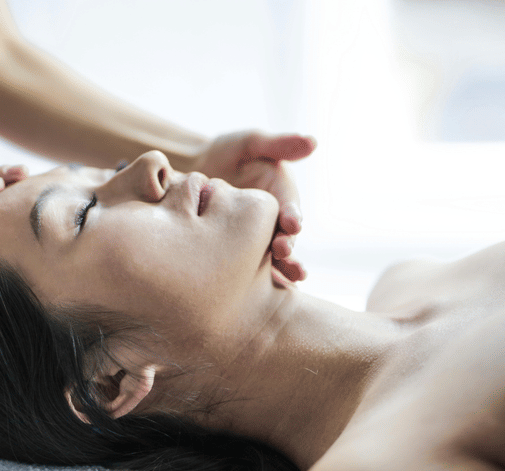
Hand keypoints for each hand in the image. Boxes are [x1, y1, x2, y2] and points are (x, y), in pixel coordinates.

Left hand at [188, 131, 315, 281]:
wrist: (192, 171)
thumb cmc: (224, 153)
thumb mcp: (250, 144)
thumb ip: (278, 144)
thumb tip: (312, 141)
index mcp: (280, 196)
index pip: (290, 208)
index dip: (293, 216)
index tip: (293, 222)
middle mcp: (273, 221)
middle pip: (285, 238)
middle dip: (287, 246)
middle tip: (282, 251)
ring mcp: (257, 239)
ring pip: (272, 258)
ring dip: (280, 268)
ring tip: (285, 277)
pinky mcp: (240, 252)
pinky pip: (250, 269)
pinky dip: (258, 281)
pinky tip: (256, 295)